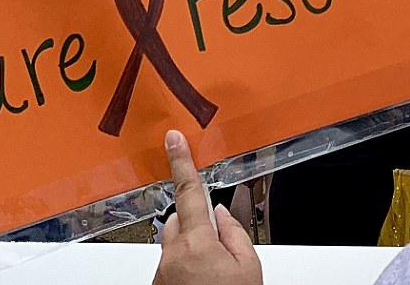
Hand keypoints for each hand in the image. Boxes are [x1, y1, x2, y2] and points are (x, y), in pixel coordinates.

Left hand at [153, 131, 261, 284]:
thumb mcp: (249, 268)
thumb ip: (234, 233)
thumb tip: (220, 213)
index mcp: (196, 242)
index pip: (189, 192)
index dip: (182, 162)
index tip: (173, 139)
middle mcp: (170, 256)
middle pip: (179, 222)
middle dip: (196, 225)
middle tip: (220, 250)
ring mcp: (160, 275)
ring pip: (173, 247)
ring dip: (191, 252)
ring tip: (214, 277)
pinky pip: (169, 268)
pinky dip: (185, 270)